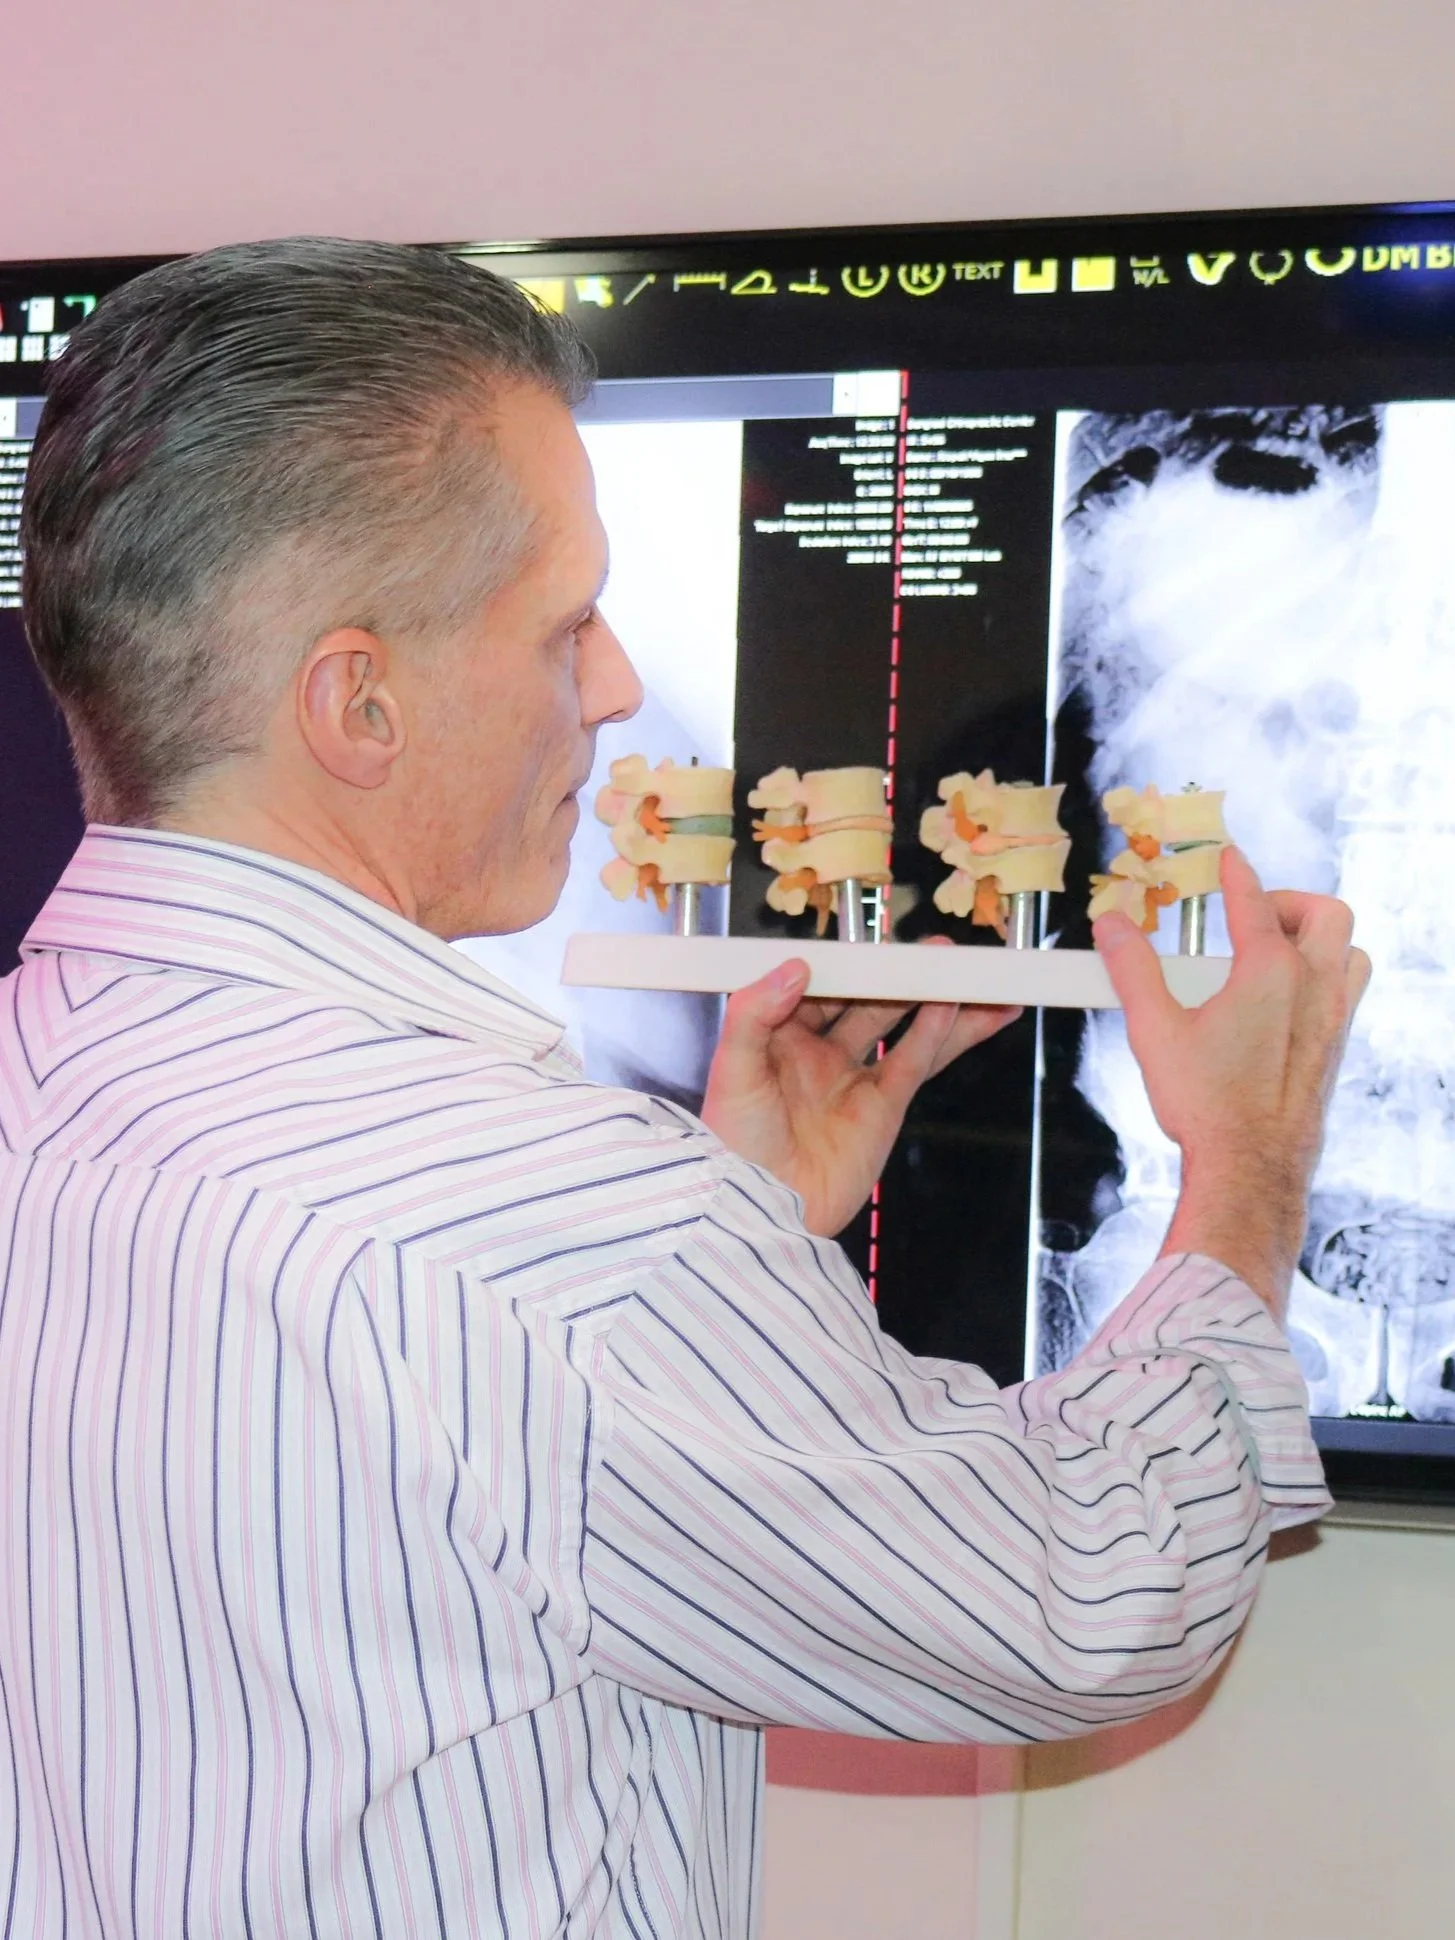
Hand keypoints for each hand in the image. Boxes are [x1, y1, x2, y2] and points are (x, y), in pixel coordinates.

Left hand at [701, 947, 1019, 1236]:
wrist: (759, 1210)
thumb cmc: (734, 1143)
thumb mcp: (731, 1067)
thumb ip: (754, 1010)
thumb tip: (796, 967)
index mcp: (778, 1034)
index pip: (821, 983)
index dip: (850, 961)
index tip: (876, 939)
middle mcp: (819, 1052)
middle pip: (870, 1000)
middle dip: (904, 974)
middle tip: (939, 949)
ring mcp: (854, 1079)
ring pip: (905, 1028)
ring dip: (937, 1001)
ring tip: (972, 975)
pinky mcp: (882, 1108)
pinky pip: (915, 1061)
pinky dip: (939, 1033)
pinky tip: (958, 1007)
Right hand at [1093, 846, 1370, 1310]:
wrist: (1252, 1167)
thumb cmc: (1209, 1105)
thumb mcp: (1155, 1030)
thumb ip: (1132, 970)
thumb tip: (1113, 927)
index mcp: (1270, 973)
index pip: (1254, 901)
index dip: (1237, 873)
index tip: (1228, 857)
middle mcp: (1315, 988)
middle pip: (1325, 913)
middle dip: (1289, 901)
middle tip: (1254, 912)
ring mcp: (1333, 1019)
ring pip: (1349, 951)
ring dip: (1318, 938)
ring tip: (1276, 950)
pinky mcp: (1336, 1048)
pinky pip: (1347, 990)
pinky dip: (1323, 976)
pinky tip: (1284, 1000)